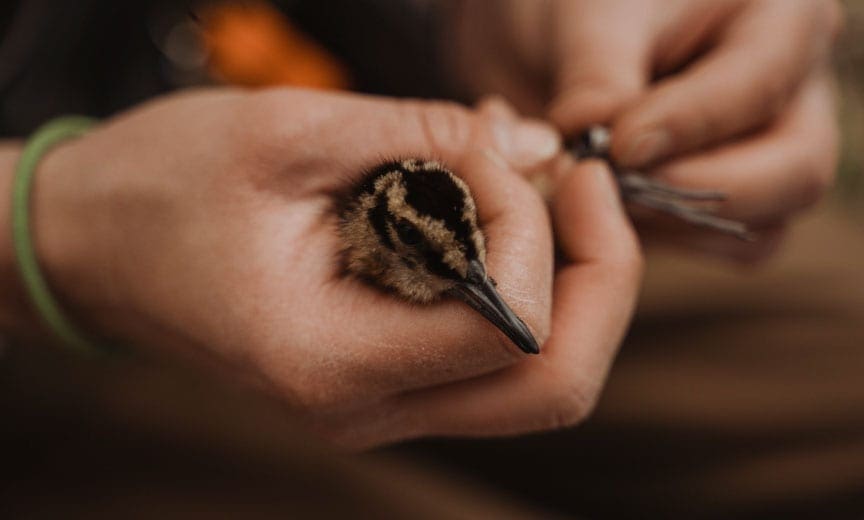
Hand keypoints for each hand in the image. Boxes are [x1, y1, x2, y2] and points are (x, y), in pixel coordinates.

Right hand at [27, 88, 640, 446]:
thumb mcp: (286, 132)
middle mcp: (368, 407)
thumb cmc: (159, 187)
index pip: (507, 326)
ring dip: (566, 275)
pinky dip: (521, 277)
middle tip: (578, 180)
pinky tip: (492, 203)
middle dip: (599, 274)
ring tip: (532, 178)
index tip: (495, 149)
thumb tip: (535, 153)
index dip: (533, 226)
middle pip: (554, 383)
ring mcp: (381, 402)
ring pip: (538, 374)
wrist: (92, 245)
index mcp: (332, 362)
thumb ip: (423, 138)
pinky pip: (492, 349)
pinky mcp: (385, 374)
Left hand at [447, 0, 842, 260]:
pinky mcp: (731, 201)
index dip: (688, 126)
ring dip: (677, 228)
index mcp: (781, 21)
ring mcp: (769, 156)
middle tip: (612, 189)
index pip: (759, 86)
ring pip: (764, 226)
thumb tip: (600, 157)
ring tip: (600, 200)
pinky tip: (608, 217)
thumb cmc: (586, 6)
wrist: (561, 38)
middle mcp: (795, 94)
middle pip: (795, 173)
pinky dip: (668, 244)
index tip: (617, 147)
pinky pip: (724, 248)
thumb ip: (599, 85)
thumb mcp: (589, 21)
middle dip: (695, 192)